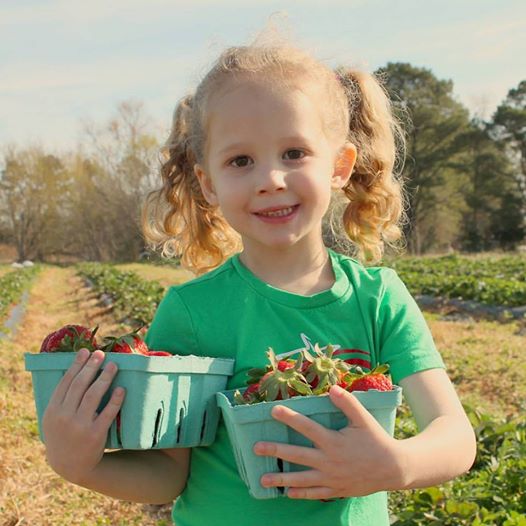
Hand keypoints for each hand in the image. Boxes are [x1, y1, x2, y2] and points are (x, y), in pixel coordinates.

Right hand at [42, 348, 124, 483]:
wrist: (70, 466)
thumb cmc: (64, 434)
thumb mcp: (54, 418)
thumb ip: (62, 398)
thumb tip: (77, 369)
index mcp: (53, 411)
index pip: (65, 382)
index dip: (76, 365)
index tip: (85, 351)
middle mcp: (64, 417)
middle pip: (80, 386)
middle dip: (91, 367)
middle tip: (101, 354)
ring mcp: (80, 426)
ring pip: (93, 396)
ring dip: (104, 378)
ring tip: (113, 365)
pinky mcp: (95, 435)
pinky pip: (107, 414)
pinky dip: (115, 400)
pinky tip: (121, 389)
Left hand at [253, 385, 404, 499]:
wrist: (394, 469)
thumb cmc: (376, 440)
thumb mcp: (363, 419)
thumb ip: (348, 403)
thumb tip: (332, 388)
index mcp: (333, 441)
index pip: (307, 427)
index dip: (290, 418)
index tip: (273, 410)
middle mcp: (328, 461)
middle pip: (297, 455)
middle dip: (275, 450)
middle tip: (256, 448)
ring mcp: (331, 478)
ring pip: (301, 479)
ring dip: (281, 478)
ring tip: (263, 479)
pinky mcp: (336, 490)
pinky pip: (314, 494)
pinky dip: (300, 494)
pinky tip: (287, 493)